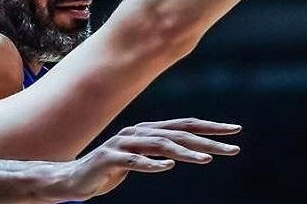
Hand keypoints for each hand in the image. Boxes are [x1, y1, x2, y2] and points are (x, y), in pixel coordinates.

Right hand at [53, 118, 241, 200]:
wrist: (72, 179)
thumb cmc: (109, 170)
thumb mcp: (139, 159)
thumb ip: (158, 151)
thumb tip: (184, 149)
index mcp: (147, 131)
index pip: (184, 126)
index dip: (209, 128)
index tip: (234, 131)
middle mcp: (137, 133)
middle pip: (178, 134)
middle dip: (207, 141)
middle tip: (233, 149)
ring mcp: (122, 144)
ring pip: (159, 145)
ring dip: (184, 152)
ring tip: (206, 160)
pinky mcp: (109, 159)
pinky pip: (133, 161)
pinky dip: (151, 163)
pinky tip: (167, 167)